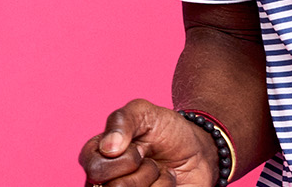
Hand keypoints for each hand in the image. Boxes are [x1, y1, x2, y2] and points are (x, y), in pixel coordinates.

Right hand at [79, 98, 218, 186]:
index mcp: (99, 158)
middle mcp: (106, 182)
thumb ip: (122, 120)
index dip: (123, 157)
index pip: (94, 168)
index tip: (138, 146)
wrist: (197, 147)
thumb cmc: (165, 130)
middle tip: (148, 158)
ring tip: (157, 168)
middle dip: (141, 168)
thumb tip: (108, 148)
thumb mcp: (144, 112)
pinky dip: (165, 186)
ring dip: (153, 177)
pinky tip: (166, 180)